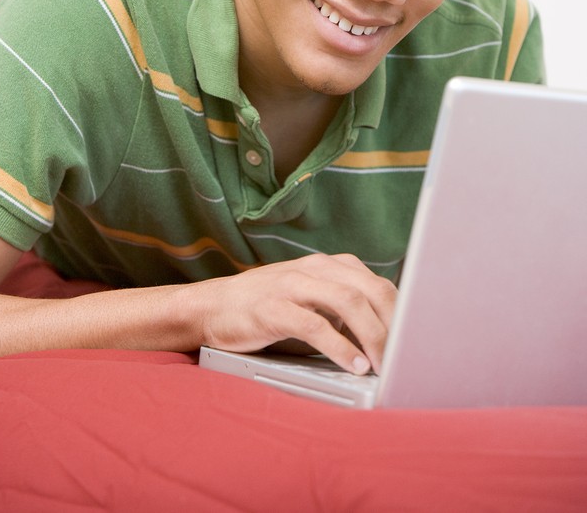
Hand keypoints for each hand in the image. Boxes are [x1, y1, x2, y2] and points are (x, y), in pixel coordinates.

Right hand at [192, 253, 396, 374]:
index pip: (377, 283)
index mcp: (328, 265)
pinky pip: (314, 325)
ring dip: (373, 335)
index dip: (402, 311)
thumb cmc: (266, 306)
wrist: (212, 306)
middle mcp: (313, 268)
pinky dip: (340, 348)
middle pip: (368, 289)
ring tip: (385, 364)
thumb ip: (343, 306)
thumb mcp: (310, 296)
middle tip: (407, 357)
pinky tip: (354, 365)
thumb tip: (385, 334)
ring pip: (346, 302)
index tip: (417, 340)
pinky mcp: (272, 308)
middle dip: (394, 324)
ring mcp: (292, 285)